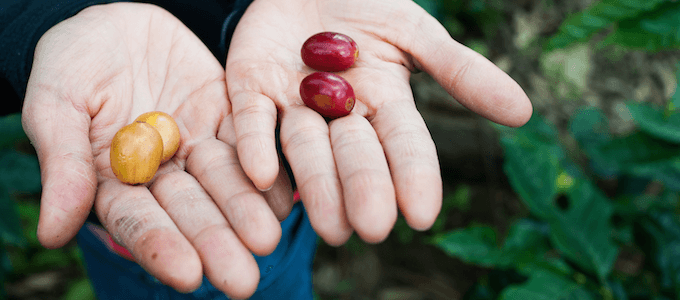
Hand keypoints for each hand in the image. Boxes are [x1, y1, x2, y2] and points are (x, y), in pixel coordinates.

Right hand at [21, 3, 288, 297]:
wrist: (111, 21)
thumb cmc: (68, 63)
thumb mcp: (54, 103)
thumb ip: (61, 164)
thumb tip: (51, 235)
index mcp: (114, 183)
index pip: (138, 221)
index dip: (162, 246)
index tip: (187, 273)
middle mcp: (161, 174)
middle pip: (190, 213)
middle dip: (215, 243)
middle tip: (243, 279)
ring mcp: (196, 146)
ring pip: (225, 184)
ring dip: (246, 212)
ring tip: (269, 239)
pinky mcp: (226, 116)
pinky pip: (249, 143)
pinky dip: (268, 168)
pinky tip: (286, 193)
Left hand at [226, 0, 532, 244]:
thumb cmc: (366, 5)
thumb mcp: (415, 33)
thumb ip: (460, 71)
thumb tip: (524, 112)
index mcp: (382, 103)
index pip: (404, 144)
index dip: (413, 177)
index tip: (423, 216)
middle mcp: (337, 115)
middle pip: (352, 155)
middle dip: (363, 188)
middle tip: (370, 228)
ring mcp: (291, 104)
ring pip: (304, 147)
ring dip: (315, 184)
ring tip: (328, 224)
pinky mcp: (249, 89)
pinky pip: (250, 120)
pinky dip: (256, 145)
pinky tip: (263, 175)